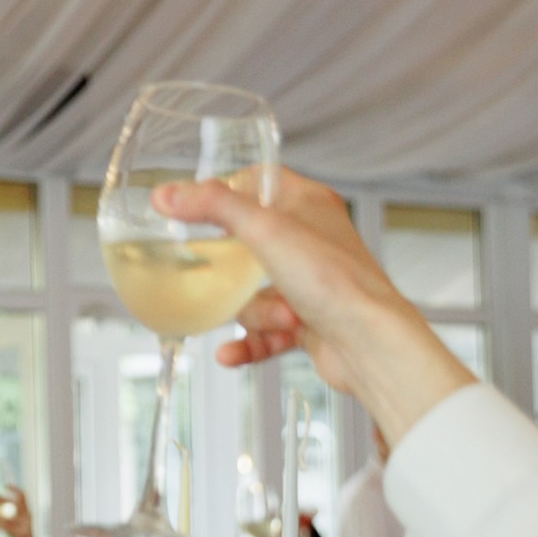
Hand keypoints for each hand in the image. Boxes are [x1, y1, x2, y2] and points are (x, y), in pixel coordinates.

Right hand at [152, 167, 473, 444]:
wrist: (371, 345)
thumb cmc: (335, 282)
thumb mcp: (265, 232)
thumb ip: (213, 207)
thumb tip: (166, 194)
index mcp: (308, 205)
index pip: (260, 181)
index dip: (227, 192)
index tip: (197, 208)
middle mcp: (310, 240)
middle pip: (246, 244)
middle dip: (232, 271)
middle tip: (215, 272)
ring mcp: (309, 283)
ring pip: (253, 293)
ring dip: (256, 312)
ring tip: (282, 317)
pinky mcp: (307, 323)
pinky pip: (263, 332)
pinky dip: (249, 343)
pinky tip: (230, 355)